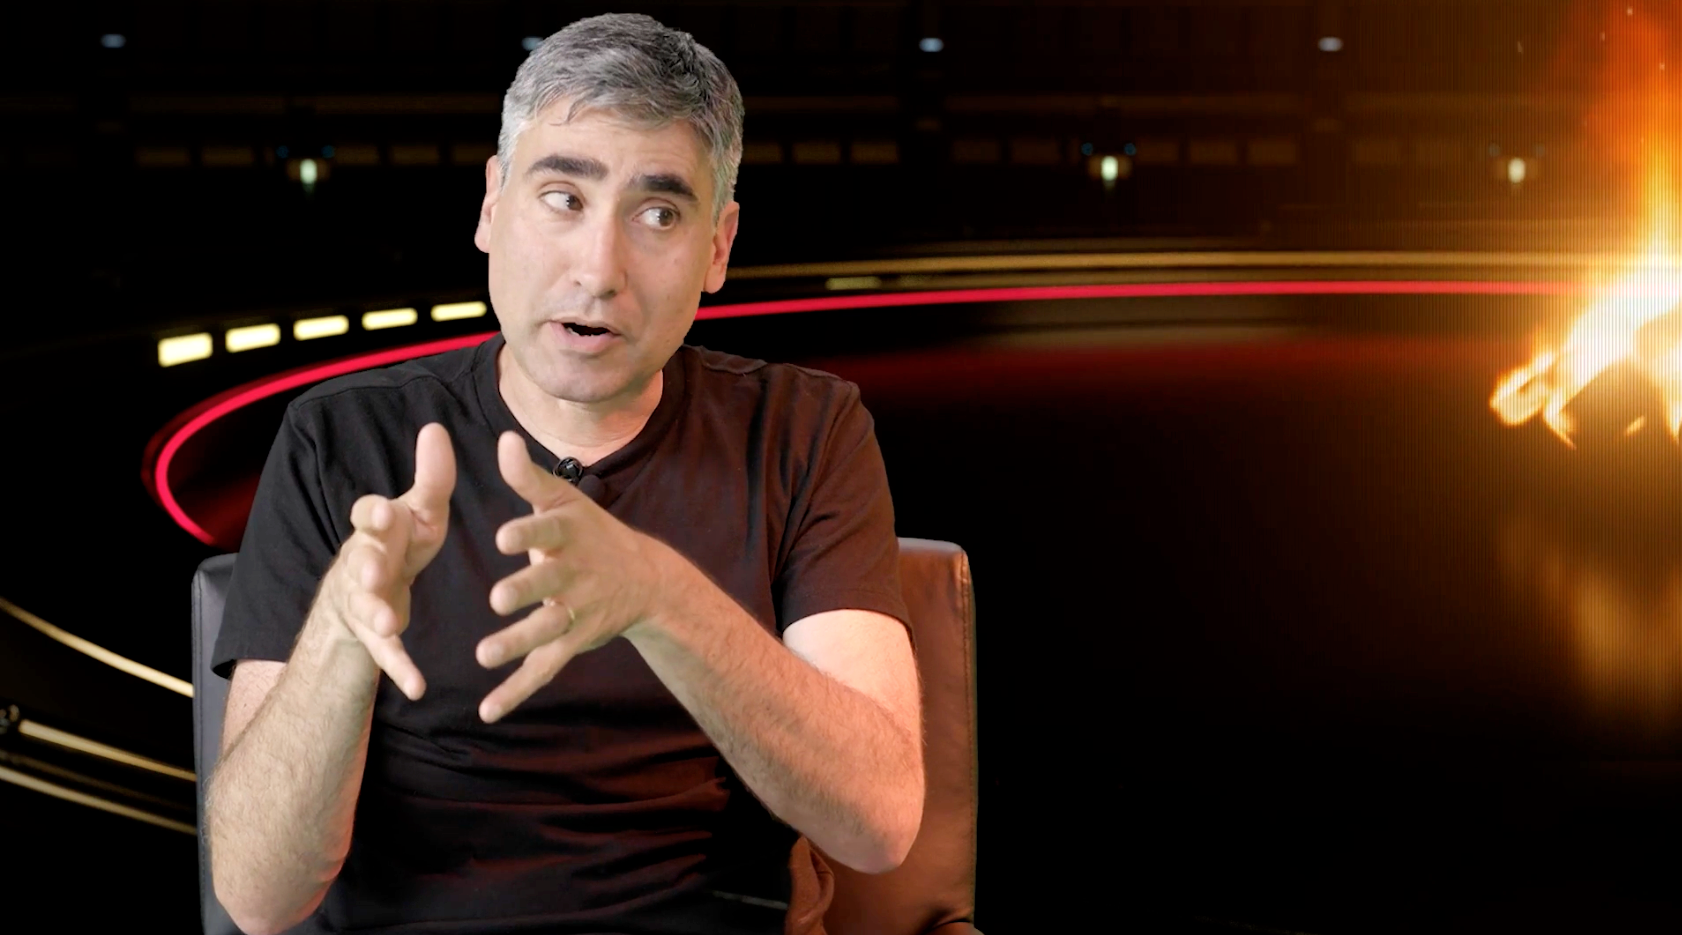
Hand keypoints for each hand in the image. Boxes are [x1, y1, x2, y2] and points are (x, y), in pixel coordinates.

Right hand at [323, 422, 455, 699]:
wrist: (373, 591)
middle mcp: (364, 562)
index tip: (385, 511)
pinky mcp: (376, 636)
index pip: (366, 514)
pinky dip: (400, 670)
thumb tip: (436, 427)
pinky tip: (417, 686)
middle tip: (373, 569)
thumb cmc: (402, 542)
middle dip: (366, 564)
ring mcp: (365, 601)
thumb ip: (431, 478)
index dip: (373, 514)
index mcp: (377, 529)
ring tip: (391, 622)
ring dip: (377, 613)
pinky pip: (387, 653)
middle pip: (360, 562)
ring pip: (366, 608)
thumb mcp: (421, 511)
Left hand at [474, 430, 679, 721]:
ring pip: (546, 630)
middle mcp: (574, 574)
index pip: (548, 532)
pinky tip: (488, 710)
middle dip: (526, 591)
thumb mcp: (564, 501)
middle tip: (497, 598)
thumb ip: (528, 478)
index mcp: (569, 536)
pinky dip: (516, 690)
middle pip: (548, 584)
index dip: (528, 534)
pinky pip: (543, 668)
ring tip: (484, 655)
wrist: (645, 579)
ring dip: (517, 643)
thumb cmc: (591, 533)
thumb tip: (501, 439)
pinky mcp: (572, 641)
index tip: (504, 537)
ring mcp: (575, 612)